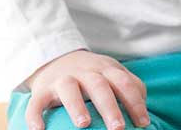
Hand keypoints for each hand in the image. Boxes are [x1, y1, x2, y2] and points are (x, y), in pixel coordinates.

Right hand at [24, 48, 149, 129]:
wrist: (57, 57)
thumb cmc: (92, 73)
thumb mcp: (112, 73)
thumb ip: (130, 85)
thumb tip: (145, 108)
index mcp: (105, 69)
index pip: (124, 83)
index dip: (135, 102)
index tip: (143, 124)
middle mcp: (85, 71)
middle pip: (99, 85)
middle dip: (110, 106)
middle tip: (119, 128)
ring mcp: (62, 79)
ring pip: (69, 88)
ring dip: (76, 105)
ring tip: (84, 124)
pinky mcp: (42, 90)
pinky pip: (37, 102)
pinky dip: (35, 116)